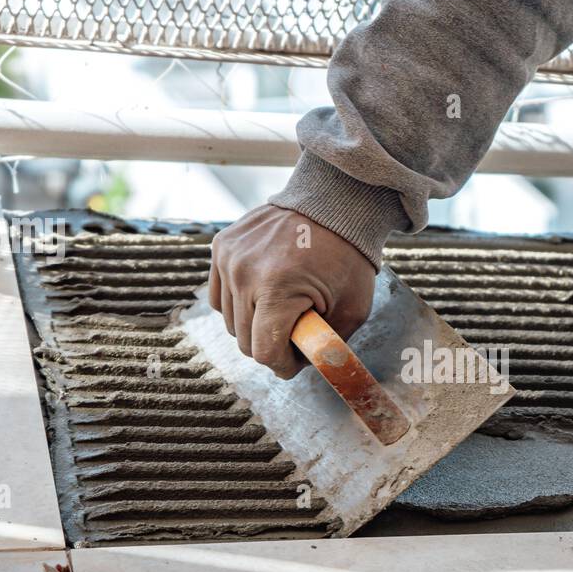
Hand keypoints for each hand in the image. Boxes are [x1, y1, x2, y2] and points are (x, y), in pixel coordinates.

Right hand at [208, 204, 375, 378]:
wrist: (334, 203)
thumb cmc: (348, 257)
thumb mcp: (353, 309)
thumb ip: (327, 346)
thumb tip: (302, 368)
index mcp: (277, 289)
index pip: (264, 352)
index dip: (284, 365)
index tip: (298, 360)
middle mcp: (245, 273)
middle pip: (244, 341)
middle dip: (271, 347)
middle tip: (295, 335)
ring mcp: (229, 258)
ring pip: (230, 322)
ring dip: (255, 326)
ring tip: (283, 311)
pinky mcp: (221, 247)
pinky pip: (219, 297)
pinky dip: (239, 305)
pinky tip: (264, 295)